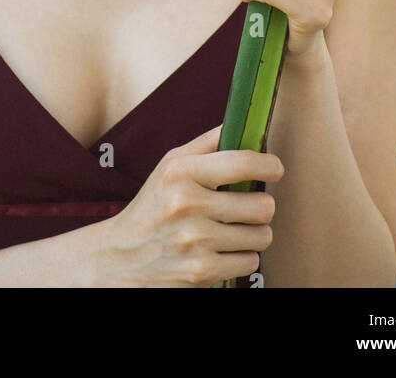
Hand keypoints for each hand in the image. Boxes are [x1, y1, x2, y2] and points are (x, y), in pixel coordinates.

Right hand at [94, 125, 282, 287]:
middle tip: (248, 206)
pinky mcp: (201, 272)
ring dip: (254, 234)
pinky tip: (223, 250)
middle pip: (262, 205)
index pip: (242, 163)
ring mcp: (195, 241)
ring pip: (262, 236)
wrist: (120, 256)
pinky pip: (250, 262)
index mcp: (181, 172)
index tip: (275, 168)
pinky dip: (242, 258)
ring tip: (233, 229)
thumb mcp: (169, 166)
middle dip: (261, 206)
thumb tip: (241, 123)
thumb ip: (206, 144)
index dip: (268, 165)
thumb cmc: (153, 205)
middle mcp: (187, 205)